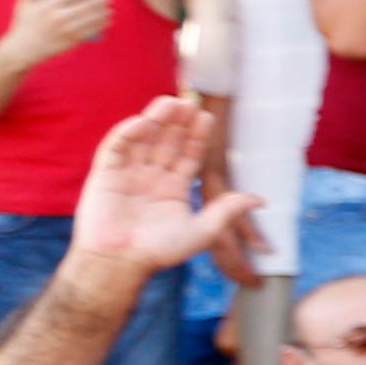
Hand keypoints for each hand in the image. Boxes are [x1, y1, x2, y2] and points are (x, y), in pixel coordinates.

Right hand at [0, 0, 108, 71]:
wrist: (24, 49)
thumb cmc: (24, 23)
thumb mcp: (24, 4)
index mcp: (48, 5)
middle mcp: (59, 17)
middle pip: (87, 5)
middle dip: (100, 0)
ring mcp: (67, 30)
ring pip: (92, 18)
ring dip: (104, 12)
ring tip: (110, 8)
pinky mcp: (72, 41)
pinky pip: (92, 31)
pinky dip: (102, 24)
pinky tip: (107, 20)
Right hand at [72, 98, 260, 274]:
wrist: (119, 262)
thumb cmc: (159, 251)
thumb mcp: (202, 230)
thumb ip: (228, 210)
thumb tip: (261, 199)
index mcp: (173, 189)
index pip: (188, 156)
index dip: (197, 137)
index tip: (207, 117)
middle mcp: (151, 178)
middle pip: (167, 143)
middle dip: (178, 123)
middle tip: (190, 101)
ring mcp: (127, 175)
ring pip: (144, 140)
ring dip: (156, 121)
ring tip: (171, 101)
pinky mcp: (104, 175)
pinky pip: (116, 148)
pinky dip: (128, 133)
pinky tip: (144, 120)